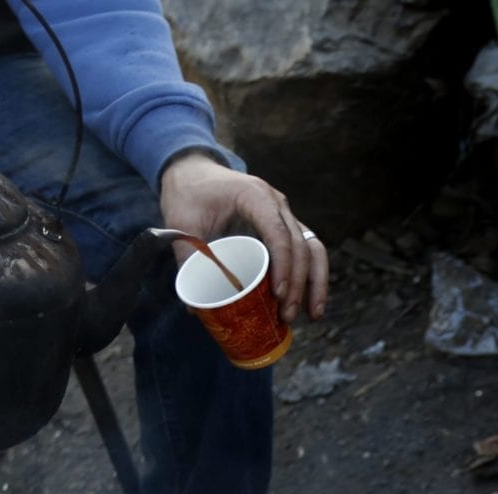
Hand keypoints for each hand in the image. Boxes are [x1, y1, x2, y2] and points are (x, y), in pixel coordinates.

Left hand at [158, 151, 326, 322]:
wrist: (193, 173)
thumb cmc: (189, 194)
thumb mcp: (181, 222)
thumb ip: (187, 259)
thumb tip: (195, 308)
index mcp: (254, 196)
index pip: (279, 232)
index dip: (283, 264)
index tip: (278, 294)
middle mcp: (277, 204)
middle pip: (301, 245)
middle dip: (299, 283)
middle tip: (287, 314)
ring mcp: (284, 216)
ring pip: (313, 249)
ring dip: (316, 283)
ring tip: (312, 315)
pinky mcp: (284, 229)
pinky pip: (307, 252)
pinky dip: (312, 277)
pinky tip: (311, 304)